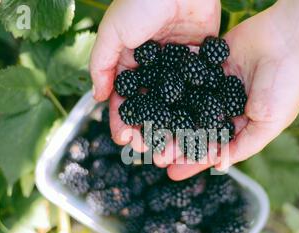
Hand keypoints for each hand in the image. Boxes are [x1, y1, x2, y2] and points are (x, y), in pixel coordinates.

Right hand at [90, 0, 220, 149]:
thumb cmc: (140, 1)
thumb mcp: (112, 32)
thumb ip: (102, 65)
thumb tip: (99, 98)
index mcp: (130, 63)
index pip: (125, 99)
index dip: (123, 120)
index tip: (125, 140)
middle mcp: (154, 69)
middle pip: (151, 107)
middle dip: (150, 130)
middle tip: (152, 152)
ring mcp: (177, 67)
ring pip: (175, 104)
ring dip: (174, 128)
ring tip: (176, 147)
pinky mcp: (200, 61)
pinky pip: (197, 89)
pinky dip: (198, 109)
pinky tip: (199, 128)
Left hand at [166, 5, 298, 179]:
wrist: (291, 40)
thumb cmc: (286, 86)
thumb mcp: (268, 124)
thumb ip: (243, 145)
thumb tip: (219, 165)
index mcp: (238, 124)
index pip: (211, 147)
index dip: (193, 160)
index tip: (172, 173)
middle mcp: (223, 106)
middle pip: (193, 128)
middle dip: (175, 143)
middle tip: (154, 155)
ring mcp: (213, 84)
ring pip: (184, 104)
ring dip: (166, 118)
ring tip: (147, 133)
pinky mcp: (207, 61)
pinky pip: (184, 73)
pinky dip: (168, 83)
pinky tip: (149, 96)